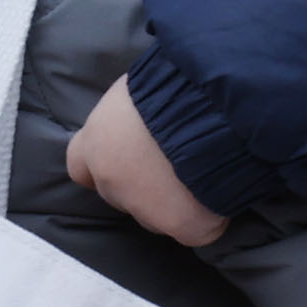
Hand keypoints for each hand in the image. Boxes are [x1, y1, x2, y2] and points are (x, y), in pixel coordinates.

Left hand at [66, 76, 229, 247]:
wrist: (218, 103)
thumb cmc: (180, 79)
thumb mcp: (142, 87)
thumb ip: (131, 114)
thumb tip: (143, 120)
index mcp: (97, 140)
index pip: (81, 166)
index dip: (104, 164)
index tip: (126, 158)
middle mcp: (111, 179)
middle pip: (123, 193)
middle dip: (147, 183)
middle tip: (179, 159)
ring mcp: (145, 208)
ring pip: (158, 215)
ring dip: (177, 201)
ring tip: (207, 169)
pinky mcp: (182, 225)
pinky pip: (197, 228)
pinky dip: (211, 216)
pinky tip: (225, 188)